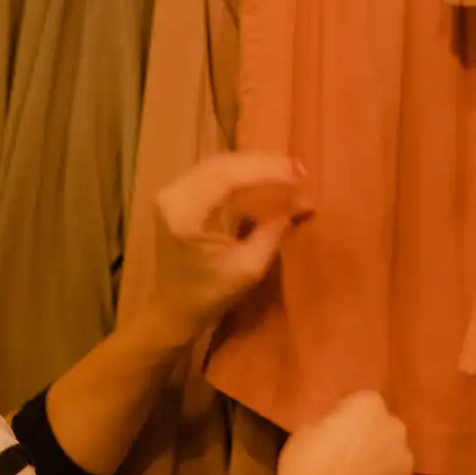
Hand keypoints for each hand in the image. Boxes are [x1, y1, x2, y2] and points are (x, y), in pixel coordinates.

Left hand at [151, 151, 312, 348]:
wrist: (176, 310)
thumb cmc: (210, 295)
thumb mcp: (249, 267)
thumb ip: (273, 229)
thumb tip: (302, 201)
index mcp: (184, 212)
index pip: (227, 176)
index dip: (266, 170)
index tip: (300, 173)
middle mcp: (173, 194)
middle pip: (223, 164)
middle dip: (265, 164)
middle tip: (301, 169)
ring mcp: (174, 192)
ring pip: (221, 165)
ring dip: (256, 166)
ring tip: (290, 170)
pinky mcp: (181, 196)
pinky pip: (216, 175)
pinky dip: (244, 175)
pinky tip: (268, 177)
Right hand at [267, 392, 414, 474]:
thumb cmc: (306, 463)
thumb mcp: (308, 430)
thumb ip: (332, 424)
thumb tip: (337, 431)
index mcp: (370, 404)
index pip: (364, 404)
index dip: (349, 419)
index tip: (335, 433)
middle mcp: (396, 427)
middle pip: (385, 429)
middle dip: (371, 439)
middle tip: (347, 457)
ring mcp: (406, 460)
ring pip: (393, 458)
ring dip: (380, 465)